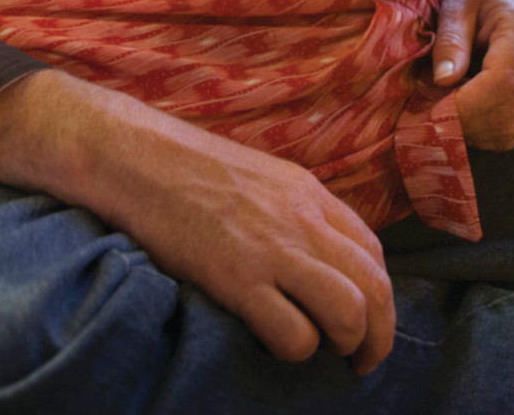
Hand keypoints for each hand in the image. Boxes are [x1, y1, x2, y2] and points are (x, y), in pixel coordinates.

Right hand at [0, 71, 396, 374]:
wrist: (134, 155)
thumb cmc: (186, 165)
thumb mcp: (258, 175)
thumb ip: (292, 208)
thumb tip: (313, 250)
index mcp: (308, 193)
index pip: (372, 251)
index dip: (378, 292)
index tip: (365, 316)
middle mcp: (302, 221)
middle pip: (375, 287)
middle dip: (379, 333)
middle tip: (363, 357)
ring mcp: (272, 250)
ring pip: (349, 313)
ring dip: (349, 344)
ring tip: (331, 356)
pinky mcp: (238, 279)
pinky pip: (295, 334)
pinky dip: (298, 350)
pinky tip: (279, 344)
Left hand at [431, 0, 513, 150]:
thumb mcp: (455, 6)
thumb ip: (450, 41)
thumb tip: (443, 80)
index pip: (502, 83)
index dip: (466, 104)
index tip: (431, 108)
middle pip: (506, 111)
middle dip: (463, 121)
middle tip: (426, 113)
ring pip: (509, 129)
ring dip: (471, 130)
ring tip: (440, 111)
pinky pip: (509, 130)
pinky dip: (481, 131)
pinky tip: (459, 113)